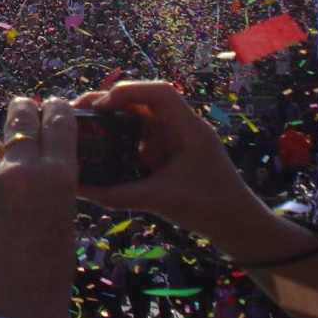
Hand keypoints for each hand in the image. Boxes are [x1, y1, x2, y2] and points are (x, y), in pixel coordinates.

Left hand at [0, 97, 76, 317]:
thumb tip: (38, 158)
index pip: (58, 121)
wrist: (10, 299)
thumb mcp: (63, 215)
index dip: (55, 107)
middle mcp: (23, 169)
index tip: (52, 104)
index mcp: (58, 175)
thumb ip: (50, 182)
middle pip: (20, 117)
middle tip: (22, 107)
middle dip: (22, 109)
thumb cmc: (46, 266)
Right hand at [73, 81, 266, 242]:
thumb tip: (78, 190)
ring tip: (81, 125)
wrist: (241, 227)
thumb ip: (118, 195)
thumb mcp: (160, 200)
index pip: (159, 92)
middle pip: (142, 99)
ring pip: (138, 116)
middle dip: (109, 101)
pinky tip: (98, 144)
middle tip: (77, 112)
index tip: (100, 107)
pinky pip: (139, 135)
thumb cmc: (210, 209)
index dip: (127, 91)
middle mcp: (181, 126)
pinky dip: (117, 136)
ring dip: (110, 117)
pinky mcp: (168, 152)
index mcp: (190, 128)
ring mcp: (175, 138)